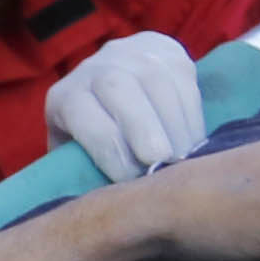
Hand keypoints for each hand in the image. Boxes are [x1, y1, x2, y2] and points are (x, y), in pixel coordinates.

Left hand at [43, 30, 211, 173]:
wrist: (116, 85)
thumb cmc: (96, 143)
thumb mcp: (79, 157)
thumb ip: (86, 174)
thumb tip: (105, 208)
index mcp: (66, 97)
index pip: (82, 114)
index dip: (107, 148)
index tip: (130, 182)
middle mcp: (96, 67)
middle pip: (118, 88)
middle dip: (143, 128)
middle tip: (161, 162)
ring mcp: (133, 53)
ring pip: (156, 82)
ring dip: (175, 125)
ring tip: (183, 159)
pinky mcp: (168, 51)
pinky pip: (184, 80)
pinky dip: (192, 115)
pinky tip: (193, 141)